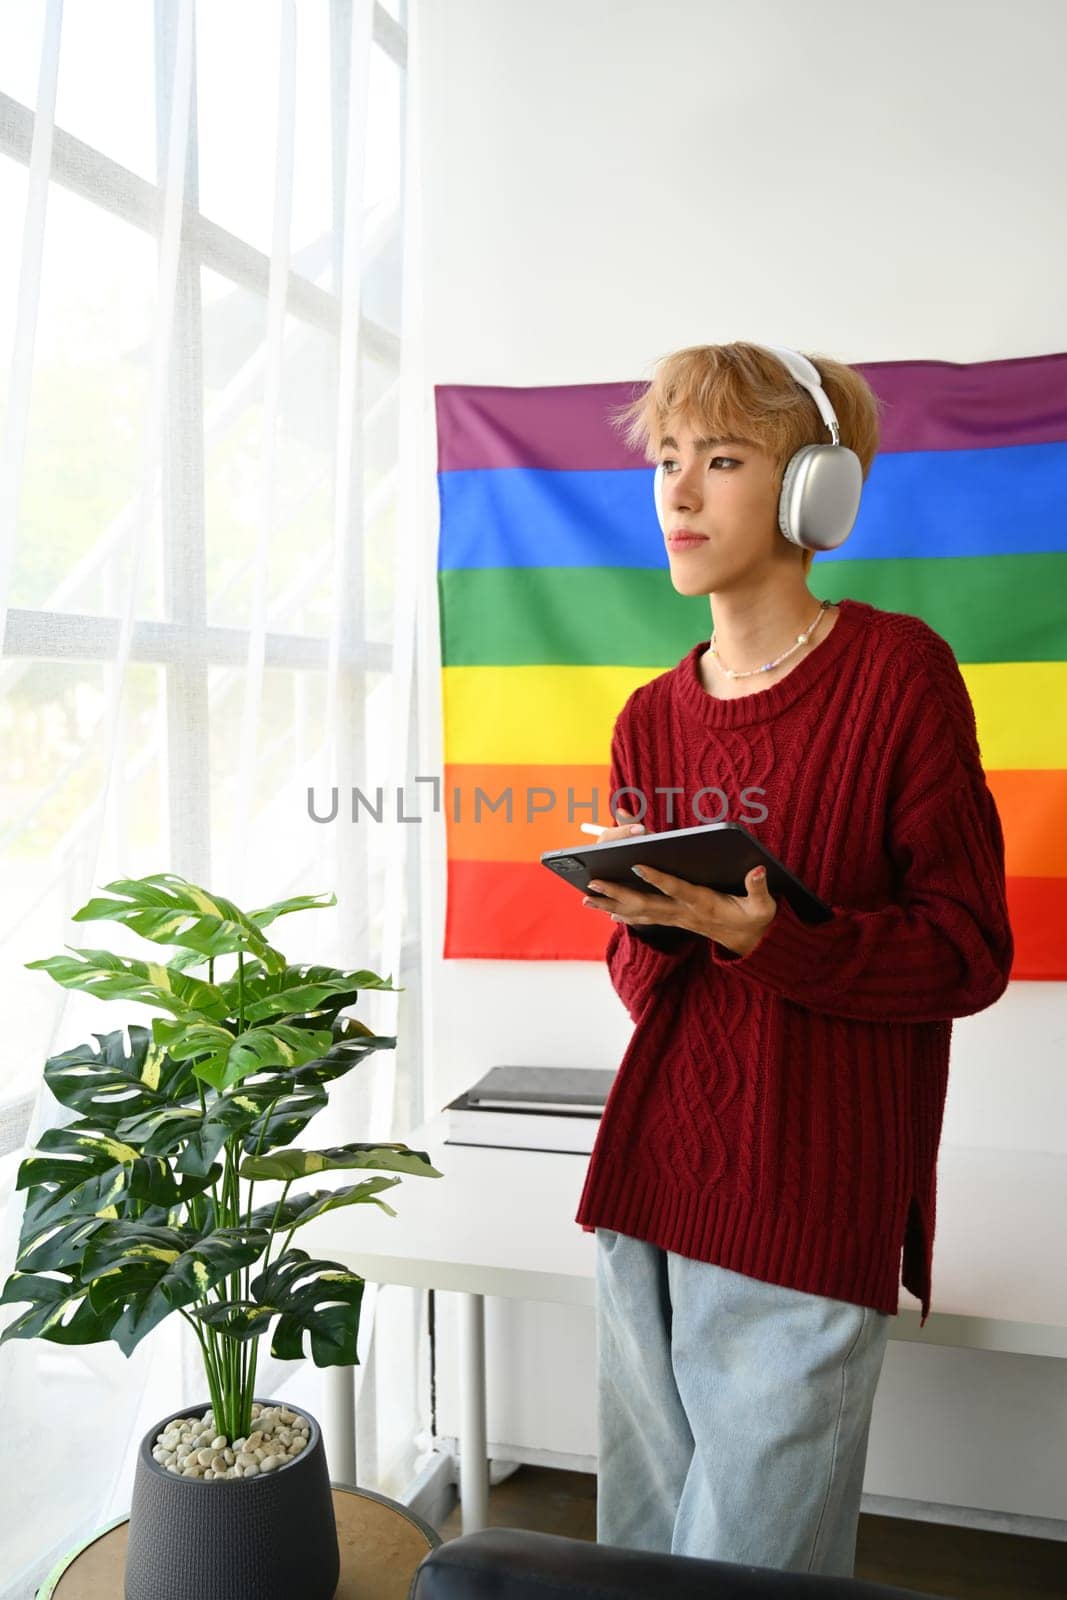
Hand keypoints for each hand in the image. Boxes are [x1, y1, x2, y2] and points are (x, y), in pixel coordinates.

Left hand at [581, 816, 778, 957]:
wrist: (751, 943)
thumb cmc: (755, 918)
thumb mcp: (763, 906)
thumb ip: (759, 888)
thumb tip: (759, 870)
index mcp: (704, 905)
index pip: (678, 890)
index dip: (659, 880)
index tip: (638, 866)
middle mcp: (685, 913)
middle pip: (646, 904)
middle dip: (618, 893)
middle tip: (594, 884)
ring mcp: (677, 918)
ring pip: (639, 912)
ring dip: (612, 905)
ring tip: (587, 898)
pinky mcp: (674, 920)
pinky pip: (644, 918)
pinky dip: (624, 913)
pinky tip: (607, 909)